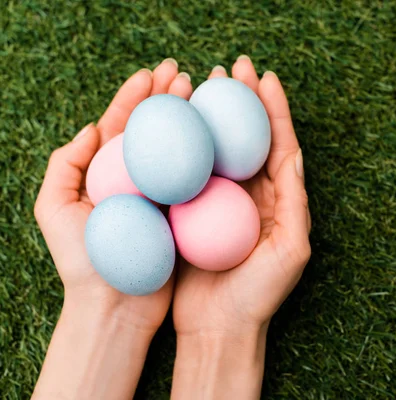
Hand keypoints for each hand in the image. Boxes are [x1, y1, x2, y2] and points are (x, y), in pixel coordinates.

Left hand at [32, 60, 192, 399]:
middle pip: (153, 130)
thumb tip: (92, 127)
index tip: (154, 73)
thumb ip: (64, 164)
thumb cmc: (83, 262)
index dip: (136, 95)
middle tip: (184, 73)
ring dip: (190, 119)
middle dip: (167, 98)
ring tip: (203, 93)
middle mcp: (135, 180)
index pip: (121, 124)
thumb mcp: (54, 209)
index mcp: (104, 173)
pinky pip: (196, 178)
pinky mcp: (183, 213)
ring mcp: (162, 195)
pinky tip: (219, 137)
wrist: (115, 305)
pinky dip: (206, 155)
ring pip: (178, 149)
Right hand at [171, 56, 310, 398]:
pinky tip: (175, 123)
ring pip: (216, 149)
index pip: (278, 145)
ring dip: (211, 114)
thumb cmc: (261, 295)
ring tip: (202, 82)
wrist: (220, 329)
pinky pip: (189, 172)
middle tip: (230, 67)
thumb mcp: (291, 250)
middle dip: (241, 100)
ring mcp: (220, 202)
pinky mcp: (192, 213)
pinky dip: (186, 146)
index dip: (274, 109)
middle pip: (246, 138)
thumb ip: (296, 202)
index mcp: (279, 200)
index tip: (264, 77)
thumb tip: (294, 154)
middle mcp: (251, 195)